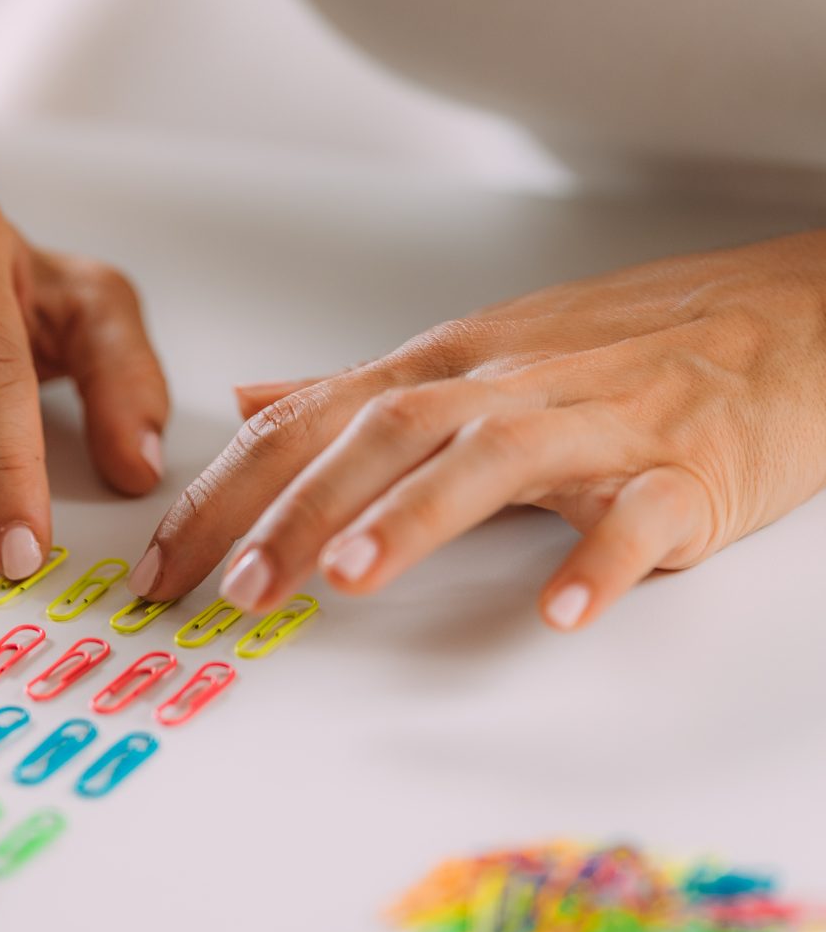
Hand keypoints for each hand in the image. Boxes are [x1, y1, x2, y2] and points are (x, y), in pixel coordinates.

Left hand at [131, 230, 825, 629]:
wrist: (771, 323)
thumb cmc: (607, 351)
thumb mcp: (465, 359)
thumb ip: (350, 391)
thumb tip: (251, 402)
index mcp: (444, 370)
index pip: (308, 425)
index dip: (226, 492)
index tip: (166, 566)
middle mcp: (504, 389)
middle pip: (383, 435)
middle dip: (298, 511)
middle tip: (234, 588)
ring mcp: (595, 425)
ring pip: (493, 458)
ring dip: (416, 515)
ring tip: (350, 580)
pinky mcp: (681, 470)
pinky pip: (638, 513)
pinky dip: (599, 557)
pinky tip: (559, 608)